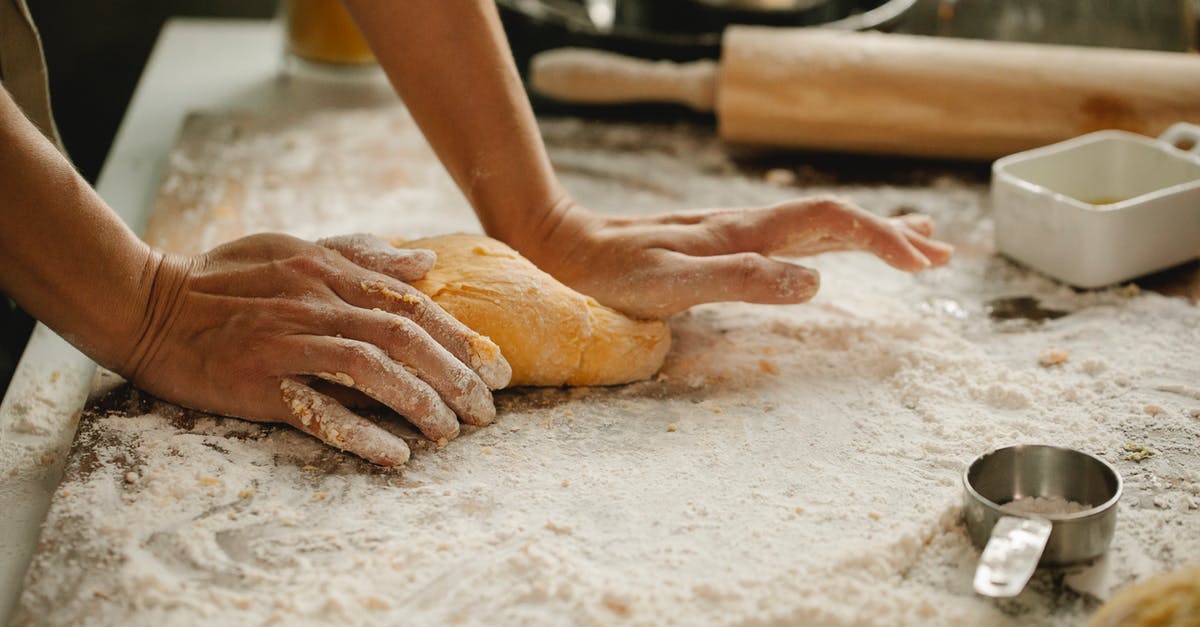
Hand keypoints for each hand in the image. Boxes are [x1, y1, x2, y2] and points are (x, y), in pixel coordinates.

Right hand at [117, 233, 511, 465]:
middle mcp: (316, 304)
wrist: (146, 304)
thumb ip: (359, 255)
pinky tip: (396, 454)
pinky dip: (362, 432)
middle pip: (405, 339)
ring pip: (372, 371)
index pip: (412, 305)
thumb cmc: (222, 278)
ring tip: (452, 433)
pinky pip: (319, 410)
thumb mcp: (292, 248)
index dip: (462, 339)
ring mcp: (287, 344)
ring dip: (421, 404)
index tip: (497, 368)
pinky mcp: (258, 383)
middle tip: (488, 411)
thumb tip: (421, 263)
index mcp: (328, 272)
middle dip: (457, 376)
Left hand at [511, 197, 953, 318]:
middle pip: (837, 218)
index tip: (924, 265)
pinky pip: (791, 236)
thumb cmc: (612, 275)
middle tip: (942, 254)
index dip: (883, 239)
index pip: (833, 222)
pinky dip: (830, 240)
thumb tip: (816, 281)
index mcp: (746, 233)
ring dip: (870, 233)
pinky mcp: (721, 244)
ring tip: (915, 245)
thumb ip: (741, 281)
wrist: (566, 246)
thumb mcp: (672, 286)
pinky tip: (829, 250)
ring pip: (818, 224)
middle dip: (892, 235)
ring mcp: (736, 232)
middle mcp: (748, 226)